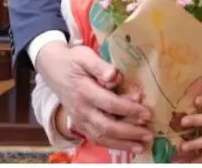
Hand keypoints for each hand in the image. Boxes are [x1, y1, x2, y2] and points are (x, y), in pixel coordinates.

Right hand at [36, 41, 153, 151]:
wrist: (52, 68)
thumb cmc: (73, 60)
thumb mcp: (85, 56)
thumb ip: (100, 66)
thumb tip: (114, 76)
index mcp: (84, 91)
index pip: (110, 104)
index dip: (129, 110)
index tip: (147, 113)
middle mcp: (81, 110)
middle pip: (107, 126)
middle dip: (129, 132)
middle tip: (148, 133)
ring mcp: (79, 120)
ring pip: (101, 137)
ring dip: (122, 144)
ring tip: (141, 146)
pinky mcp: (80, 124)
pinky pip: (96, 139)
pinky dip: (112, 145)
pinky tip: (127, 146)